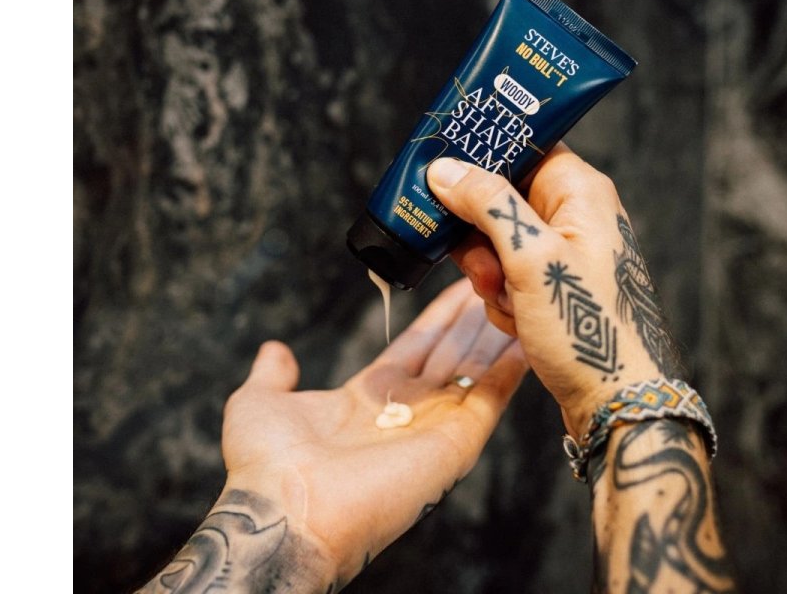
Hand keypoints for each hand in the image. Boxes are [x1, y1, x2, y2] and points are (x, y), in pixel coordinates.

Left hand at [218, 278, 526, 587]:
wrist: (284, 511)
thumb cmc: (266, 466)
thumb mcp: (259, 403)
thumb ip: (273, 374)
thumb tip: (274, 350)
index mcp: (370, 398)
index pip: (416, 347)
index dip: (439, 316)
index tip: (458, 283)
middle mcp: (408, 411)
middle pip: (452, 353)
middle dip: (475, 316)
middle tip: (500, 276)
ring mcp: (435, 426)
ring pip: (476, 369)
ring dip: (498, 332)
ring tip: (521, 292)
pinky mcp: (456, 443)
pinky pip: (491, 397)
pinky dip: (511, 366)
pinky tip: (528, 335)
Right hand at [427, 143, 683, 438]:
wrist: (619, 401)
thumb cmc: (588, 328)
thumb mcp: (530, 258)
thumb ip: (487, 204)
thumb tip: (446, 169)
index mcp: (580, 192)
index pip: (525, 146)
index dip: (484, 159)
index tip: (446, 178)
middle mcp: (576, 216)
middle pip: (501, 199)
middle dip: (482, 240)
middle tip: (488, 271)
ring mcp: (566, 254)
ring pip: (498, 243)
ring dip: (491, 276)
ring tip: (509, 303)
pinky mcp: (557, 287)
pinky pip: (509, 277)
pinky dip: (504, 300)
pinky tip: (520, 322)